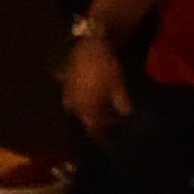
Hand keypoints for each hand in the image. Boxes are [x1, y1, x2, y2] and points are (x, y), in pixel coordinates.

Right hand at [60, 26, 132, 141]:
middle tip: (112, 129)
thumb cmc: (105, 68)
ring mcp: (68, 98)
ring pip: (81, 114)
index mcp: (86, 110)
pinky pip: (78, 104)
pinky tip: (96, 102)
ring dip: (93, 116)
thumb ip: (120, 105)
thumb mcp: (117, 87)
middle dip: (99, 127)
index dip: (104, 140)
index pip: (95, 131)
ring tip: (106, 115)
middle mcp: (74, 108)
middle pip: (87, 123)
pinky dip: (87, 106)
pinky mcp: (67, 88)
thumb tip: (126, 118)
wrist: (88, 47)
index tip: (112, 146)